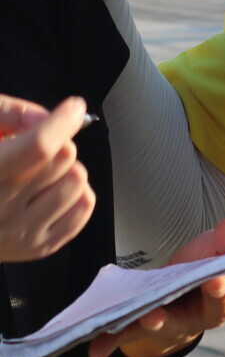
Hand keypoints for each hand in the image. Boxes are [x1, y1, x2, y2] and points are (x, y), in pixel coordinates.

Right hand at [0, 95, 94, 262]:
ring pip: (77, 181)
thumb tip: (47, 119)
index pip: (39, 147)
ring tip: (38, 174)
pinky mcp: (38, 248)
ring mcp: (20, 234)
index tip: (71, 107)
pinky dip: (74, 192)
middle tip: (33, 151)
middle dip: (55, 145)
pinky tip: (47, 192)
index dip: (62, 121)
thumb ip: (8, 114)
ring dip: (65, 170)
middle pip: (64, 158)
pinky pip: (84, 206)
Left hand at [87, 216, 224, 356]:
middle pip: (220, 307)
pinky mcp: (148, 327)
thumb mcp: (219, 242)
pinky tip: (96, 351)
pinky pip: (129, 336)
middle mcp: (214, 310)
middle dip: (218, 296)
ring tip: (151, 317)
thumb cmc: (206, 264)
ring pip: (174, 324)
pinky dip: (112, 342)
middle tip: (216, 281)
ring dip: (162, 322)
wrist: (174, 288)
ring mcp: (181, 322)